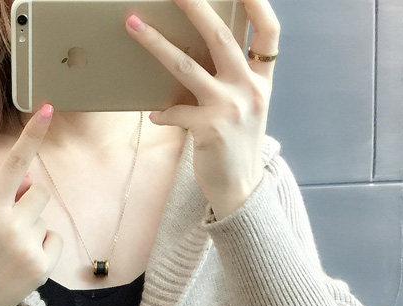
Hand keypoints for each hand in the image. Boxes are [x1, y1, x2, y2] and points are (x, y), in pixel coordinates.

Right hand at [0, 104, 63, 305]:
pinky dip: (44, 246)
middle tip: (11, 222)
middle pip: (39, 192)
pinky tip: (25, 260)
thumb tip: (28, 180)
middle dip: (29, 201)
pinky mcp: (42, 267)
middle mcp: (11, 225)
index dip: (31, 135)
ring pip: (45, 217)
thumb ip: (1, 196)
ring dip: (33, 226)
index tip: (48, 108)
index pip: (14, 164)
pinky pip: (54, 239)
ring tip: (12, 248)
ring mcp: (28, 247)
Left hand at [124, 0, 280, 219]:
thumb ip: (235, 81)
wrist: (240, 189)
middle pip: (220, 37)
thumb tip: (200, 55)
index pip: (269, 33)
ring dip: (156, 43)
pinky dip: (163, 112)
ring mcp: (230, 108)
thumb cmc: (238, 146)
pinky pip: (175, 111)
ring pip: (186, 67)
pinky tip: (156, 115)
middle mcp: (249, 89)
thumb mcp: (248, 109)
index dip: (258, 4)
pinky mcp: (210, 129)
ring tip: (133, 25)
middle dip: (194, 7)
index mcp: (262, 81)